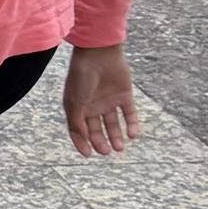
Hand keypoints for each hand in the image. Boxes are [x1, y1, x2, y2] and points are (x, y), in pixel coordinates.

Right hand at [64, 44, 139, 158]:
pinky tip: (132, 134)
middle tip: (107, 151)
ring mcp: (109, 100)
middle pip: (97, 130)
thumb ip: (77, 124)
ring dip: (117, 136)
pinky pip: (129, 113)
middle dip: (102, 142)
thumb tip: (83, 143)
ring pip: (114, 124)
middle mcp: (93, 106)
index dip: (83, 143)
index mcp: (78, 108)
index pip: (80, 130)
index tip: (89, 154)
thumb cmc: (81, 77)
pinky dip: (132, 124)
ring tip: (120, 147)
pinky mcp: (124, 95)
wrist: (98, 53)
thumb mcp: (74, 103)